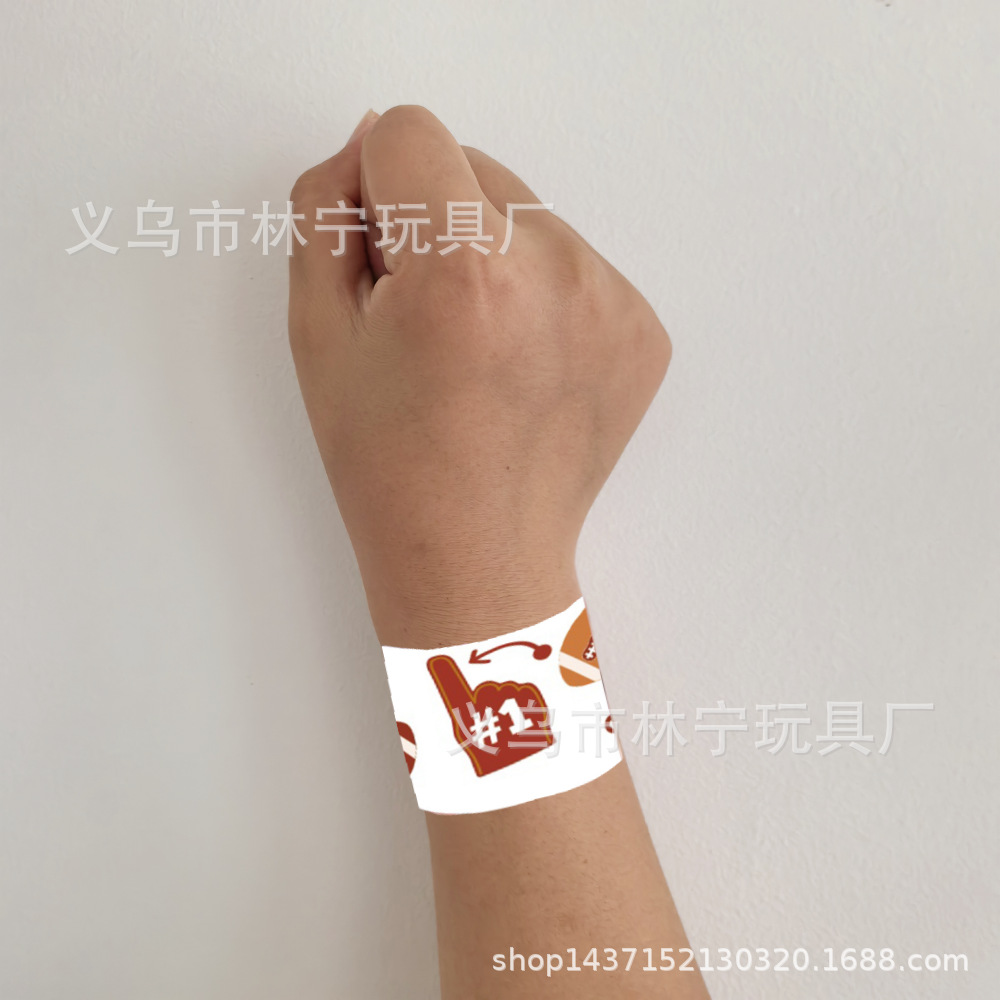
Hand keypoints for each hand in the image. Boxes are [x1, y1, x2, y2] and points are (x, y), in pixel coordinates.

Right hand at [288, 106, 670, 645]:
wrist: (478, 558)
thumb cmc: (391, 465)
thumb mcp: (318, 334)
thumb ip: (326, 211)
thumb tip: (369, 139)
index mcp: (462, 271)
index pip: (407, 130)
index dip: (375, 192)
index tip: (382, 266)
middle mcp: (553, 271)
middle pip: (472, 166)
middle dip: (436, 222)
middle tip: (427, 322)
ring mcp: (611, 300)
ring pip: (527, 213)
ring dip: (491, 255)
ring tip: (476, 350)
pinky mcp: (642, 328)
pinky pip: (574, 263)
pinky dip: (540, 293)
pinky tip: (520, 365)